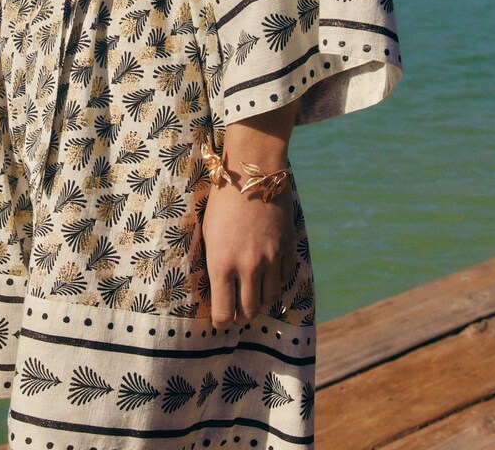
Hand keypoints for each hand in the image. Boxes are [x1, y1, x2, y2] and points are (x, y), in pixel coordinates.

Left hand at [201, 172, 297, 328]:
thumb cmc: (222, 200)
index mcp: (222, 264)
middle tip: (237, 311)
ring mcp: (270, 259)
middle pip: (249, 311)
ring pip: (269, 299)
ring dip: (260, 300)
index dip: (222, 322)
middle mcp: (248, 267)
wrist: (252, 171)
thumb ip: (215, 262)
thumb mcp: (208, 233)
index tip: (221, 321)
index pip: (224, 313)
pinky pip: (284, 278)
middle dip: (242, 316)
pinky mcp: (286, 248)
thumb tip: (217, 286)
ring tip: (253, 294)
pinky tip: (268, 275)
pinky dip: (276, 282)